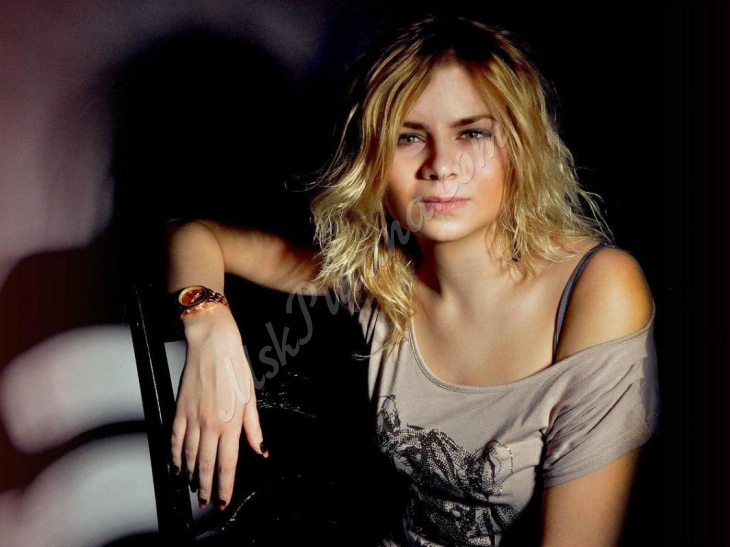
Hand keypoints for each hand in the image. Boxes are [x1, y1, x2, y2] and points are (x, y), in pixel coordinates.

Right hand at [170, 304, 267, 510]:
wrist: (212, 344)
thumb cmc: (235, 368)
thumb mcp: (251, 397)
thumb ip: (254, 428)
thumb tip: (261, 450)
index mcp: (231, 422)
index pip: (227, 464)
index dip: (225, 486)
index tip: (223, 501)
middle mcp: (210, 424)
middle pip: (206, 465)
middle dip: (206, 487)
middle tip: (206, 502)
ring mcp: (192, 418)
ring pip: (189, 456)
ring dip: (191, 475)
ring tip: (193, 488)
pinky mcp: (180, 409)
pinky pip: (175, 439)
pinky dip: (175, 455)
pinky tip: (176, 466)